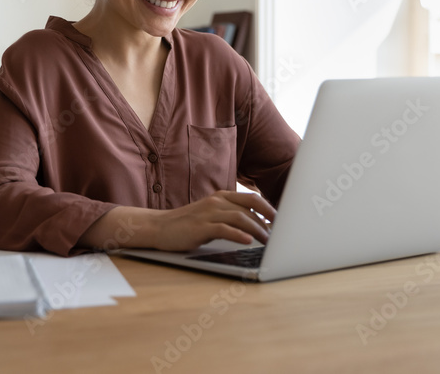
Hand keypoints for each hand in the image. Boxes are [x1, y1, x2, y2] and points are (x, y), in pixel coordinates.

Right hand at [148, 191, 275, 251]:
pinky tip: (248, 241)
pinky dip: (238, 235)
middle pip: (249, 207)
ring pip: (240, 218)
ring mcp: (208, 214)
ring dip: (257, 229)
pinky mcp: (200, 227)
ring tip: (267, 241)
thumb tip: (255, 225)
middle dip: (267, 220)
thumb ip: (229, 216)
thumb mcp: (210, 215)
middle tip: (279, 233)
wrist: (159, 227)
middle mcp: (216, 202)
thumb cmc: (187, 224)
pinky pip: (224, 229)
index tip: (281, 220)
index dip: (269, 208)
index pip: (252, 198)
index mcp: (221, 197)